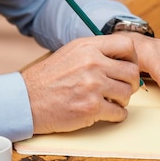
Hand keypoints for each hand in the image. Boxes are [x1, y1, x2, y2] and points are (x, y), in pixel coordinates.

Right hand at [21, 34, 140, 133]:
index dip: (131, 58)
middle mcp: (92, 63)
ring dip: (121, 100)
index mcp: (87, 47)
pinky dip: (115, 115)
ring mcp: (93, 85)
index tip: (125, 67)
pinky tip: (102, 112)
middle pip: (132, 72)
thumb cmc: (48, 78)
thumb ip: (95, 52)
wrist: (27, 100)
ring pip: (128, 94)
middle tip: (118, 88)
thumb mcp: (71, 53)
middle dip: (129, 83)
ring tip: (107, 100)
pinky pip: (120, 113)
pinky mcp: (91, 107)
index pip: (127, 45)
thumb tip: (122, 58)